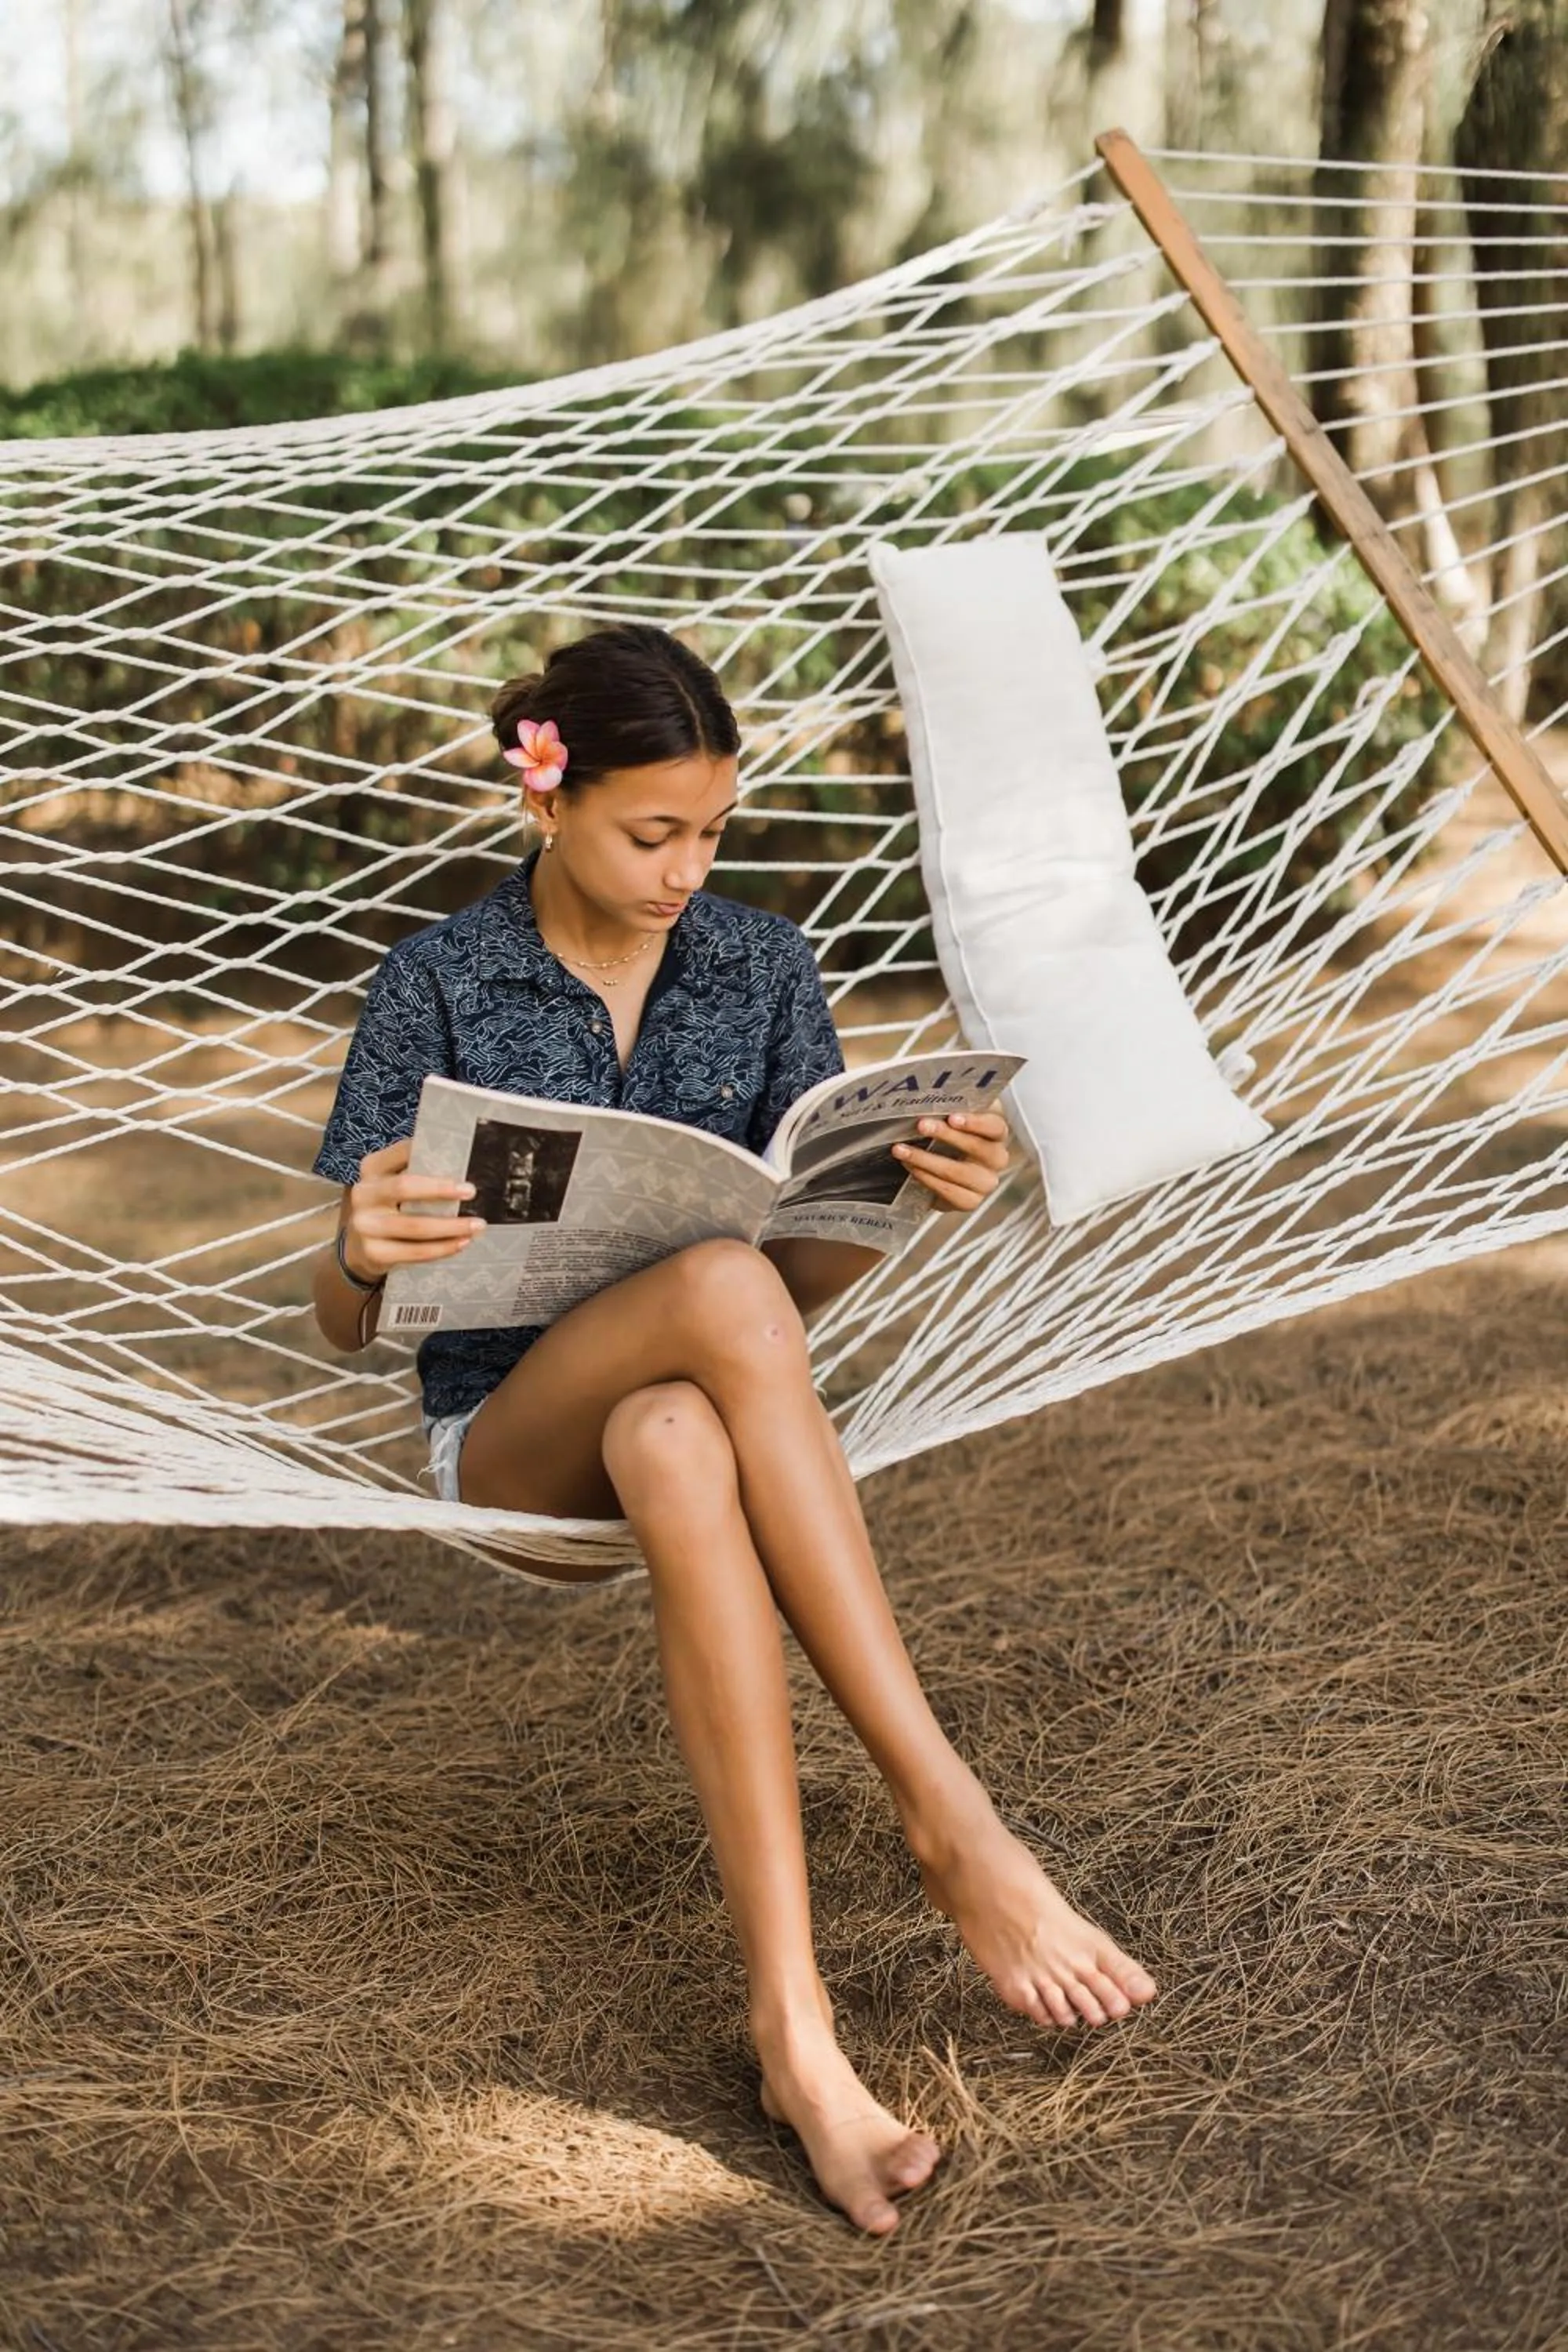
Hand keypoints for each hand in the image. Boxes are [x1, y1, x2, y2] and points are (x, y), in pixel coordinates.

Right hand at [339, 1137, 485, 1282]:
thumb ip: (417, 1171)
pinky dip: (442, 1248)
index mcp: (372, 1168)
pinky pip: (414, 1252)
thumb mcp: (394, 1182)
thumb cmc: (390, 1206)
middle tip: (470, 1191)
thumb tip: (458, 1162)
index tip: (458, 1157)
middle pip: (403, 1187)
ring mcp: (365, 1225)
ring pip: (414, 1226)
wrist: (360, 1246)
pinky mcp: (374, 1252)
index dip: (427, 1152)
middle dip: (440, 1189)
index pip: (400, 1153)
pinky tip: (460, 1243)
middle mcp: (363, 1194)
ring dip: (450, 1227)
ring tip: (477, 1226)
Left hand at [893, 1110, 1011, 1212]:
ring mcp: (986, 1182)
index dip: (976, 1123)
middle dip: (947, 1137)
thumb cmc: (945, 1131)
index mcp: (996, 1131)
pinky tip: (910, 1167)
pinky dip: (927, 1179)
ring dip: (928, 1160)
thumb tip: (927, 1091)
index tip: (952, 1117)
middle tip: (920, 1125)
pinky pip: (951, 1193)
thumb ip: (949, 1104)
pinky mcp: (970, 1201)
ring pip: (962, 1173)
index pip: (995, 1126)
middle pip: (980, 1149)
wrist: (937, 1164)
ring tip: (902, 1150)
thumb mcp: (951, 1113)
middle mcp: (997, 1157)